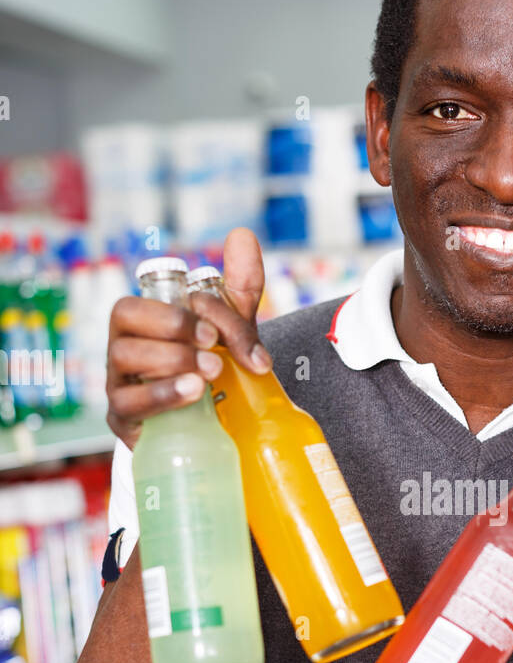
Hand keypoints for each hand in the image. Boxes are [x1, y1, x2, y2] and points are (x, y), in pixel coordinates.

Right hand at [106, 227, 271, 450]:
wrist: (212, 426)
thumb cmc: (211, 366)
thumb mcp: (230, 327)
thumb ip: (239, 284)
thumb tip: (242, 235)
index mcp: (143, 316)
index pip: (153, 296)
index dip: (191, 310)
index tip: (224, 333)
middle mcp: (123, 343)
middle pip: (124, 316)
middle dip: (172, 325)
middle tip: (214, 346)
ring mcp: (119, 381)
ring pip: (123, 357)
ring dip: (170, 360)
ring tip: (210, 374)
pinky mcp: (124, 418)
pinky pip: (128, 403)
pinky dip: (162, 395)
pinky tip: (194, 394)